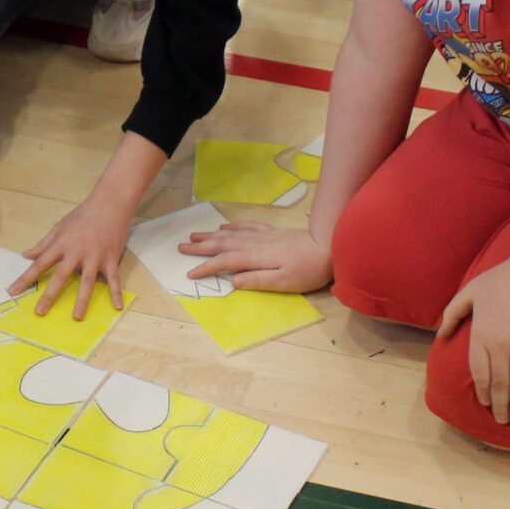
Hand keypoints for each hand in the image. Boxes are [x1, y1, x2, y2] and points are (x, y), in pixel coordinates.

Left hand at [11, 189, 133, 318]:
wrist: (109, 203)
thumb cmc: (83, 215)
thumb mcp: (59, 226)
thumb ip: (43, 243)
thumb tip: (25, 254)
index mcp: (61, 245)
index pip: (39, 264)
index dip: (25, 278)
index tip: (12, 291)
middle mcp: (76, 252)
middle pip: (61, 276)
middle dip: (49, 295)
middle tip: (40, 312)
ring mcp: (94, 256)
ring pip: (87, 281)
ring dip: (82, 300)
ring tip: (77, 317)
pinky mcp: (111, 258)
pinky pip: (113, 279)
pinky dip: (116, 293)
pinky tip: (117, 307)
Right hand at [179, 221, 330, 293]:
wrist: (329, 245)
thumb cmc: (308, 269)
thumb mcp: (284, 281)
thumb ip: (257, 280)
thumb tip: (232, 281)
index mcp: (255, 257)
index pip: (224, 262)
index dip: (206, 267)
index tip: (190, 273)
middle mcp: (255, 243)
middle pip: (222, 245)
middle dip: (201, 247)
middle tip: (181, 247)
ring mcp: (263, 236)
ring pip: (231, 234)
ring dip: (211, 235)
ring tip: (195, 235)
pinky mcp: (272, 233)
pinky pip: (246, 227)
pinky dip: (232, 227)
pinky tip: (225, 227)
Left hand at [439, 269, 509, 427]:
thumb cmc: (503, 280)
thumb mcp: (469, 291)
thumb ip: (452, 313)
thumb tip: (441, 336)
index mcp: (481, 336)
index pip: (479, 373)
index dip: (483, 392)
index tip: (485, 403)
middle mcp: (501, 347)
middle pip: (499, 385)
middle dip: (500, 407)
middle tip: (501, 421)